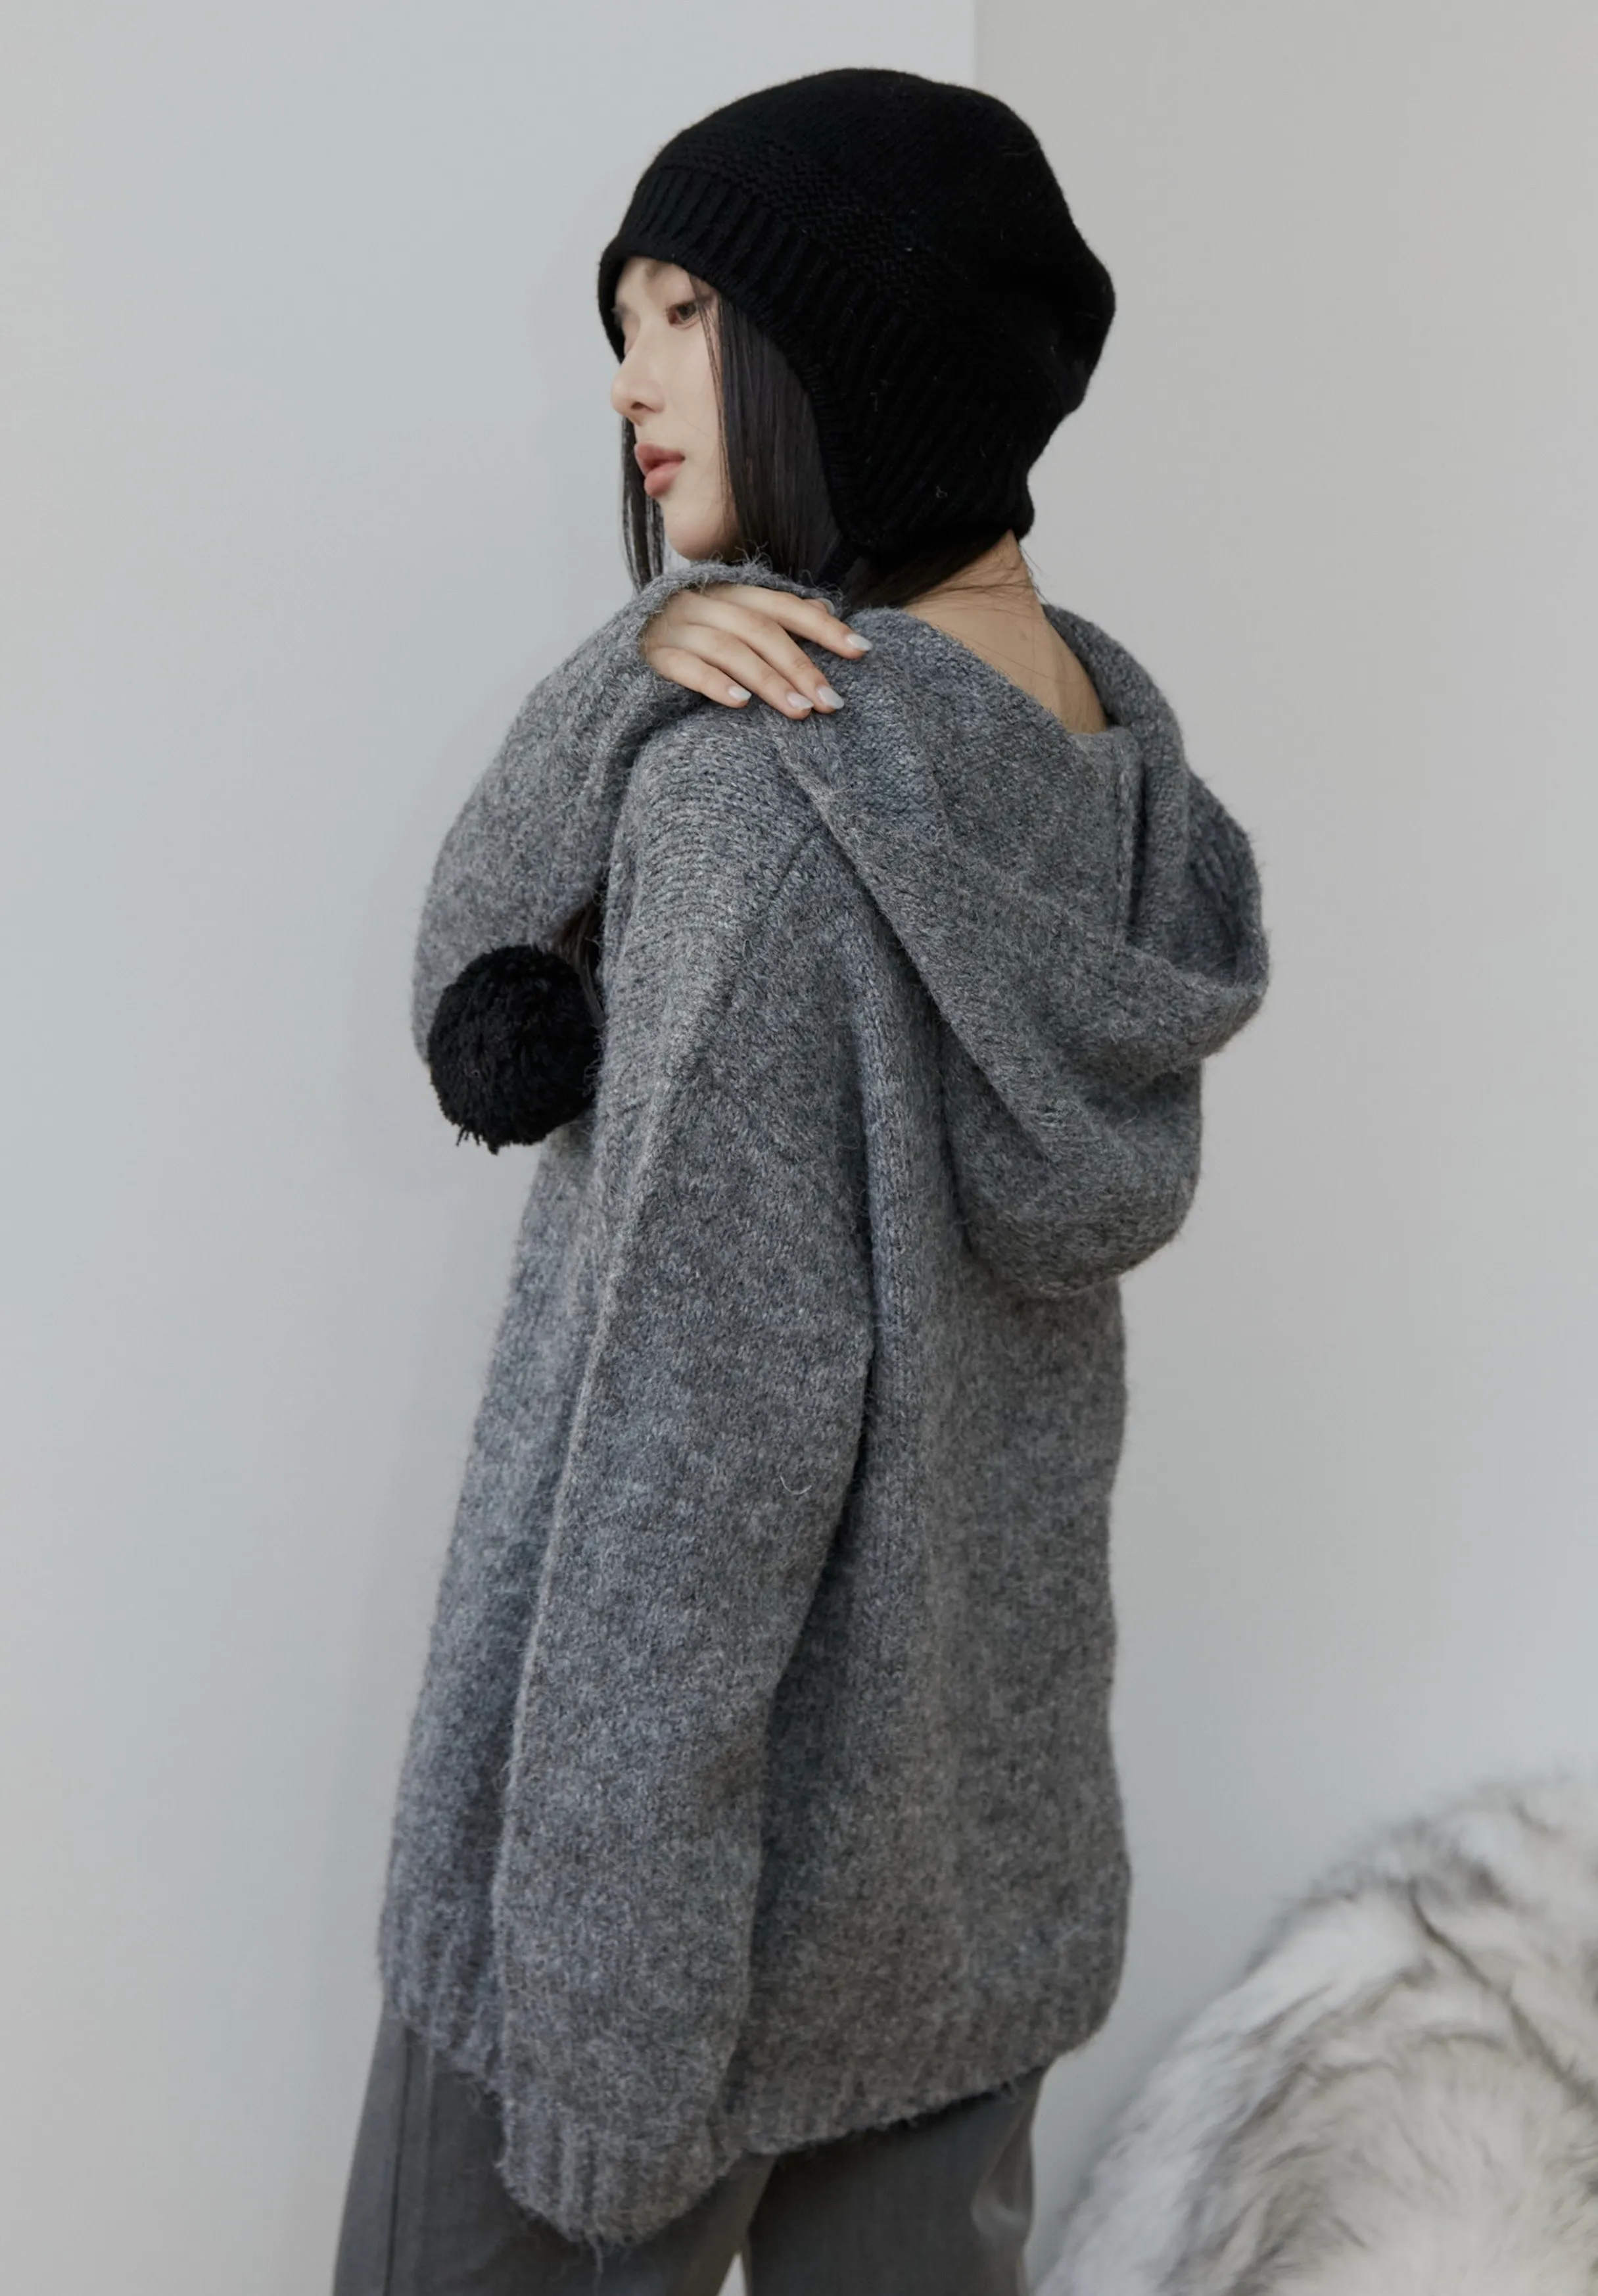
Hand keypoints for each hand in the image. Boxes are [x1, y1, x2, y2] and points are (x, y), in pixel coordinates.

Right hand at [640, 583, 871, 718]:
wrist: (617, 659)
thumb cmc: (687, 641)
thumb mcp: (731, 621)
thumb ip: (772, 615)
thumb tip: (822, 603)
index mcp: (730, 593)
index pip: (784, 606)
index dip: (823, 626)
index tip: (861, 650)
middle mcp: (704, 604)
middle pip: (761, 631)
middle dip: (800, 666)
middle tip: (830, 701)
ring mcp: (675, 627)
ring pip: (729, 650)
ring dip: (768, 681)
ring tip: (798, 712)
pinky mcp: (651, 656)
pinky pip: (686, 667)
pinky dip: (715, 684)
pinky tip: (740, 704)